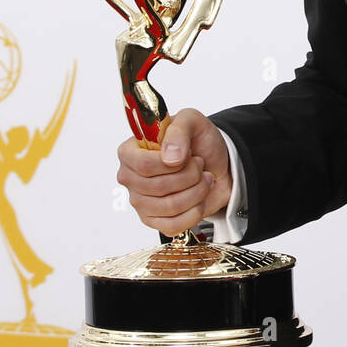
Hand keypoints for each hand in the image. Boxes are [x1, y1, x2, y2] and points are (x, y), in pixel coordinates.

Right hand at [116, 108, 233, 235]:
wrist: (217, 163)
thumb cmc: (199, 142)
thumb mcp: (191, 121)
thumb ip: (179, 131)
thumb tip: (170, 157)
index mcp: (130, 151)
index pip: (143, 165)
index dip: (170, 163)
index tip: (189, 156)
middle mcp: (131, 178)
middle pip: (158, 187)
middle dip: (190, 175)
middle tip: (200, 165)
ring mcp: (140, 202)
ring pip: (170, 206)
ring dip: (197, 191)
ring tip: (203, 179)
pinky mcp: (154, 221)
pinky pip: (173, 225)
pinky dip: (195, 211)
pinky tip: (199, 198)